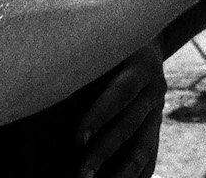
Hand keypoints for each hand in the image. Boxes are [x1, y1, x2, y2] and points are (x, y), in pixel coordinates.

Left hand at [73, 41, 165, 177]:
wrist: (149, 40)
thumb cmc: (113, 42)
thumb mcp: (105, 45)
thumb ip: (87, 63)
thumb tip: (47, 83)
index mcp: (142, 66)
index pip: (120, 93)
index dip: (99, 116)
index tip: (76, 140)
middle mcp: (154, 90)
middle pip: (129, 126)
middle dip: (103, 153)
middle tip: (80, 176)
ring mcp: (158, 112)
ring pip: (144, 148)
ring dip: (121, 173)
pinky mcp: (156, 128)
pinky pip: (150, 157)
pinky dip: (137, 176)